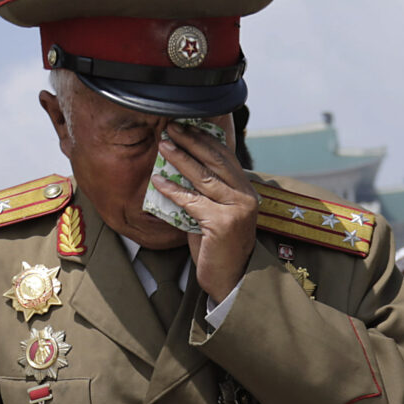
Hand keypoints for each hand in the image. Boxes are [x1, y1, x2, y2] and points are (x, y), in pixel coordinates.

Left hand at [149, 120, 259, 301]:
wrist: (229, 279)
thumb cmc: (218, 247)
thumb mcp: (214, 213)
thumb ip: (205, 192)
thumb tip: (178, 167)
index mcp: (246, 191)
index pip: (225, 156)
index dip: (205, 138)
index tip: (186, 124)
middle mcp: (245, 197)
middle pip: (215, 161)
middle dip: (191, 141)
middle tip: (171, 127)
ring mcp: (236, 210)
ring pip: (203, 178)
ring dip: (180, 159)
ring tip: (164, 145)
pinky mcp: (222, 224)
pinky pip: (191, 201)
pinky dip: (172, 190)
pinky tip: (158, 180)